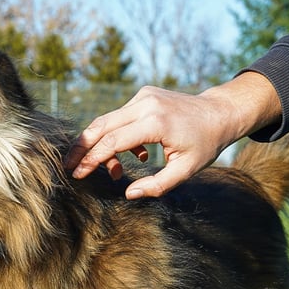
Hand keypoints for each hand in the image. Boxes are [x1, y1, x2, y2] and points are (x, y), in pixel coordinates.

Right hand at [64, 72, 281, 198]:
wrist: (220, 113)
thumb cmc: (205, 144)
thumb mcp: (186, 171)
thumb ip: (157, 186)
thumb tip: (129, 194)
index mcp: (156, 122)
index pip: (112, 141)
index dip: (91, 160)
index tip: (77, 174)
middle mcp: (146, 104)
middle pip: (101, 125)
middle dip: (82, 148)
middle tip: (68, 167)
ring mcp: (144, 96)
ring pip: (108, 121)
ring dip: (102, 146)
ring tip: (113, 171)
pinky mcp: (144, 95)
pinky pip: (120, 117)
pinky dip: (117, 137)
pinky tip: (135, 156)